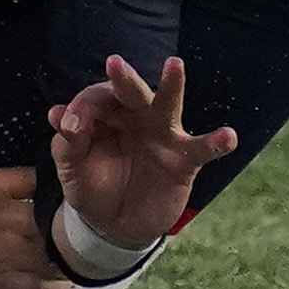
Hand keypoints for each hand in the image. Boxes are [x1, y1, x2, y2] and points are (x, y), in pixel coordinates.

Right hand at [0, 167, 67, 288]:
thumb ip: (22, 180)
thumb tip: (57, 178)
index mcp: (11, 220)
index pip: (59, 230)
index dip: (66, 235)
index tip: (67, 238)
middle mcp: (8, 254)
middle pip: (55, 262)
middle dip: (62, 263)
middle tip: (61, 263)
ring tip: (52, 285)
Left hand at [48, 54, 240, 256]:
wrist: (115, 226)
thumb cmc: (93, 186)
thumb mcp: (71, 168)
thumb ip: (67, 143)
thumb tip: (59, 116)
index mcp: (107, 114)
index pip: (96, 99)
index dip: (82, 109)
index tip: (69, 128)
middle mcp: (136, 117)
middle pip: (131, 92)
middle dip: (123, 78)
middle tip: (113, 62)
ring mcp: (163, 135)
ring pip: (169, 106)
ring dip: (172, 85)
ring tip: (174, 64)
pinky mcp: (184, 161)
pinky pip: (202, 149)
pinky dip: (217, 142)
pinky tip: (229, 136)